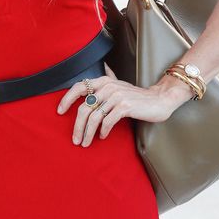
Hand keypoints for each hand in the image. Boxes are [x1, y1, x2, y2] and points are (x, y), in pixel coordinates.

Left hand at [56, 62, 183, 146]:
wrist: (159, 100)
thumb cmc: (137, 97)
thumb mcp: (119, 86)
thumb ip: (106, 81)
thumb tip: (95, 76)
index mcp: (103, 81)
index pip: (78, 86)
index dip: (66, 99)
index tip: (59, 111)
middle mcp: (107, 86)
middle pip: (83, 107)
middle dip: (76, 126)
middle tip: (75, 139)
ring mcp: (116, 96)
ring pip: (93, 117)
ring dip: (87, 133)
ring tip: (85, 143)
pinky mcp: (124, 106)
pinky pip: (107, 121)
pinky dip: (102, 131)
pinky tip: (102, 137)